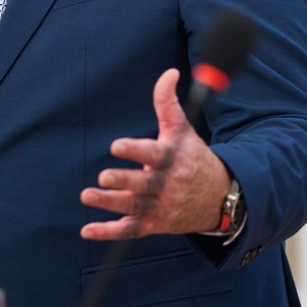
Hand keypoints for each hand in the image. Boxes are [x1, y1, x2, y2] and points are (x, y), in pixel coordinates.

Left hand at [81, 68, 230, 239]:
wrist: (219, 197)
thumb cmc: (193, 158)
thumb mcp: (183, 130)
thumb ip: (168, 103)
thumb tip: (168, 73)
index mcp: (173, 159)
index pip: (154, 155)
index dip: (136, 150)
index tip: (116, 146)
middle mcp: (167, 185)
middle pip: (144, 185)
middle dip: (123, 182)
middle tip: (103, 177)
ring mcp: (161, 207)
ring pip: (134, 208)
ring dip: (109, 204)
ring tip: (87, 195)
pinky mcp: (154, 224)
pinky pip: (130, 231)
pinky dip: (108, 233)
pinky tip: (87, 230)